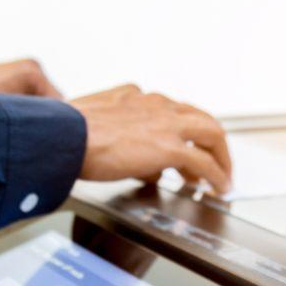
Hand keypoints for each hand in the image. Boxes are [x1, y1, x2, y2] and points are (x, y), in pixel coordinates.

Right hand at [72, 85, 231, 193]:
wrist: (63, 137)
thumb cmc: (65, 133)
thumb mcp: (92, 122)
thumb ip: (114, 132)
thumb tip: (128, 158)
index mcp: (135, 97)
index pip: (171, 110)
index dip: (182, 131)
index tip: (184, 146)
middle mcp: (155, 104)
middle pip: (199, 118)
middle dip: (211, 142)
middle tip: (214, 162)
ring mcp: (165, 123)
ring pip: (211, 133)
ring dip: (220, 157)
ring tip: (222, 177)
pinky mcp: (170, 147)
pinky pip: (205, 162)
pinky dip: (217, 175)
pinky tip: (219, 188)